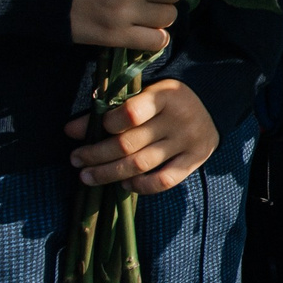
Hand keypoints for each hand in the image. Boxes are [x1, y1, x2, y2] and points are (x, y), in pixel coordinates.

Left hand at [65, 79, 217, 193]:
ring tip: (87, 176)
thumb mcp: (144, 95)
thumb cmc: (165, 102)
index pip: (131, 114)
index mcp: (166, 95)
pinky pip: (164, 180)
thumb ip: (111, 111)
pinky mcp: (195, 160)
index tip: (80, 133)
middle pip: (128, 144)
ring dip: (108, 174)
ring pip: (141, 164)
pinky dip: (141, 186)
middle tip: (76, 160)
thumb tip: (71, 130)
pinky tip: (124, 184)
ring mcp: (188, 141)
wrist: (210, 108)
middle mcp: (180, 119)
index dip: (104, 125)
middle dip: (95, 155)